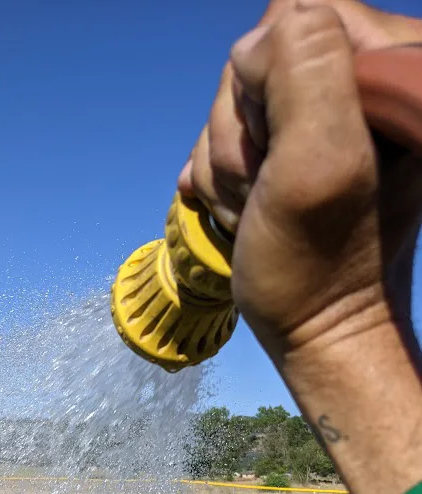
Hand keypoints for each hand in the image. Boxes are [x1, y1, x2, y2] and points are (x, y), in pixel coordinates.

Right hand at [178, 0, 421, 360]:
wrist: (315, 330)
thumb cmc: (315, 265)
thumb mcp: (316, 163)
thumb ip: (303, 69)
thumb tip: (259, 40)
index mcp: (400, 73)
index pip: (301, 18)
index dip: (267, 86)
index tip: (282, 155)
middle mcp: (372, 83)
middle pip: (262, 59)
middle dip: (244, 132)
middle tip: (267, 187)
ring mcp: (332, 115)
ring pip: (239, 98)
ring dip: (231, 159)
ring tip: (258, 205)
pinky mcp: (300, 143)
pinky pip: (232, 128)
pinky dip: (225, 172)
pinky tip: (244, 205)